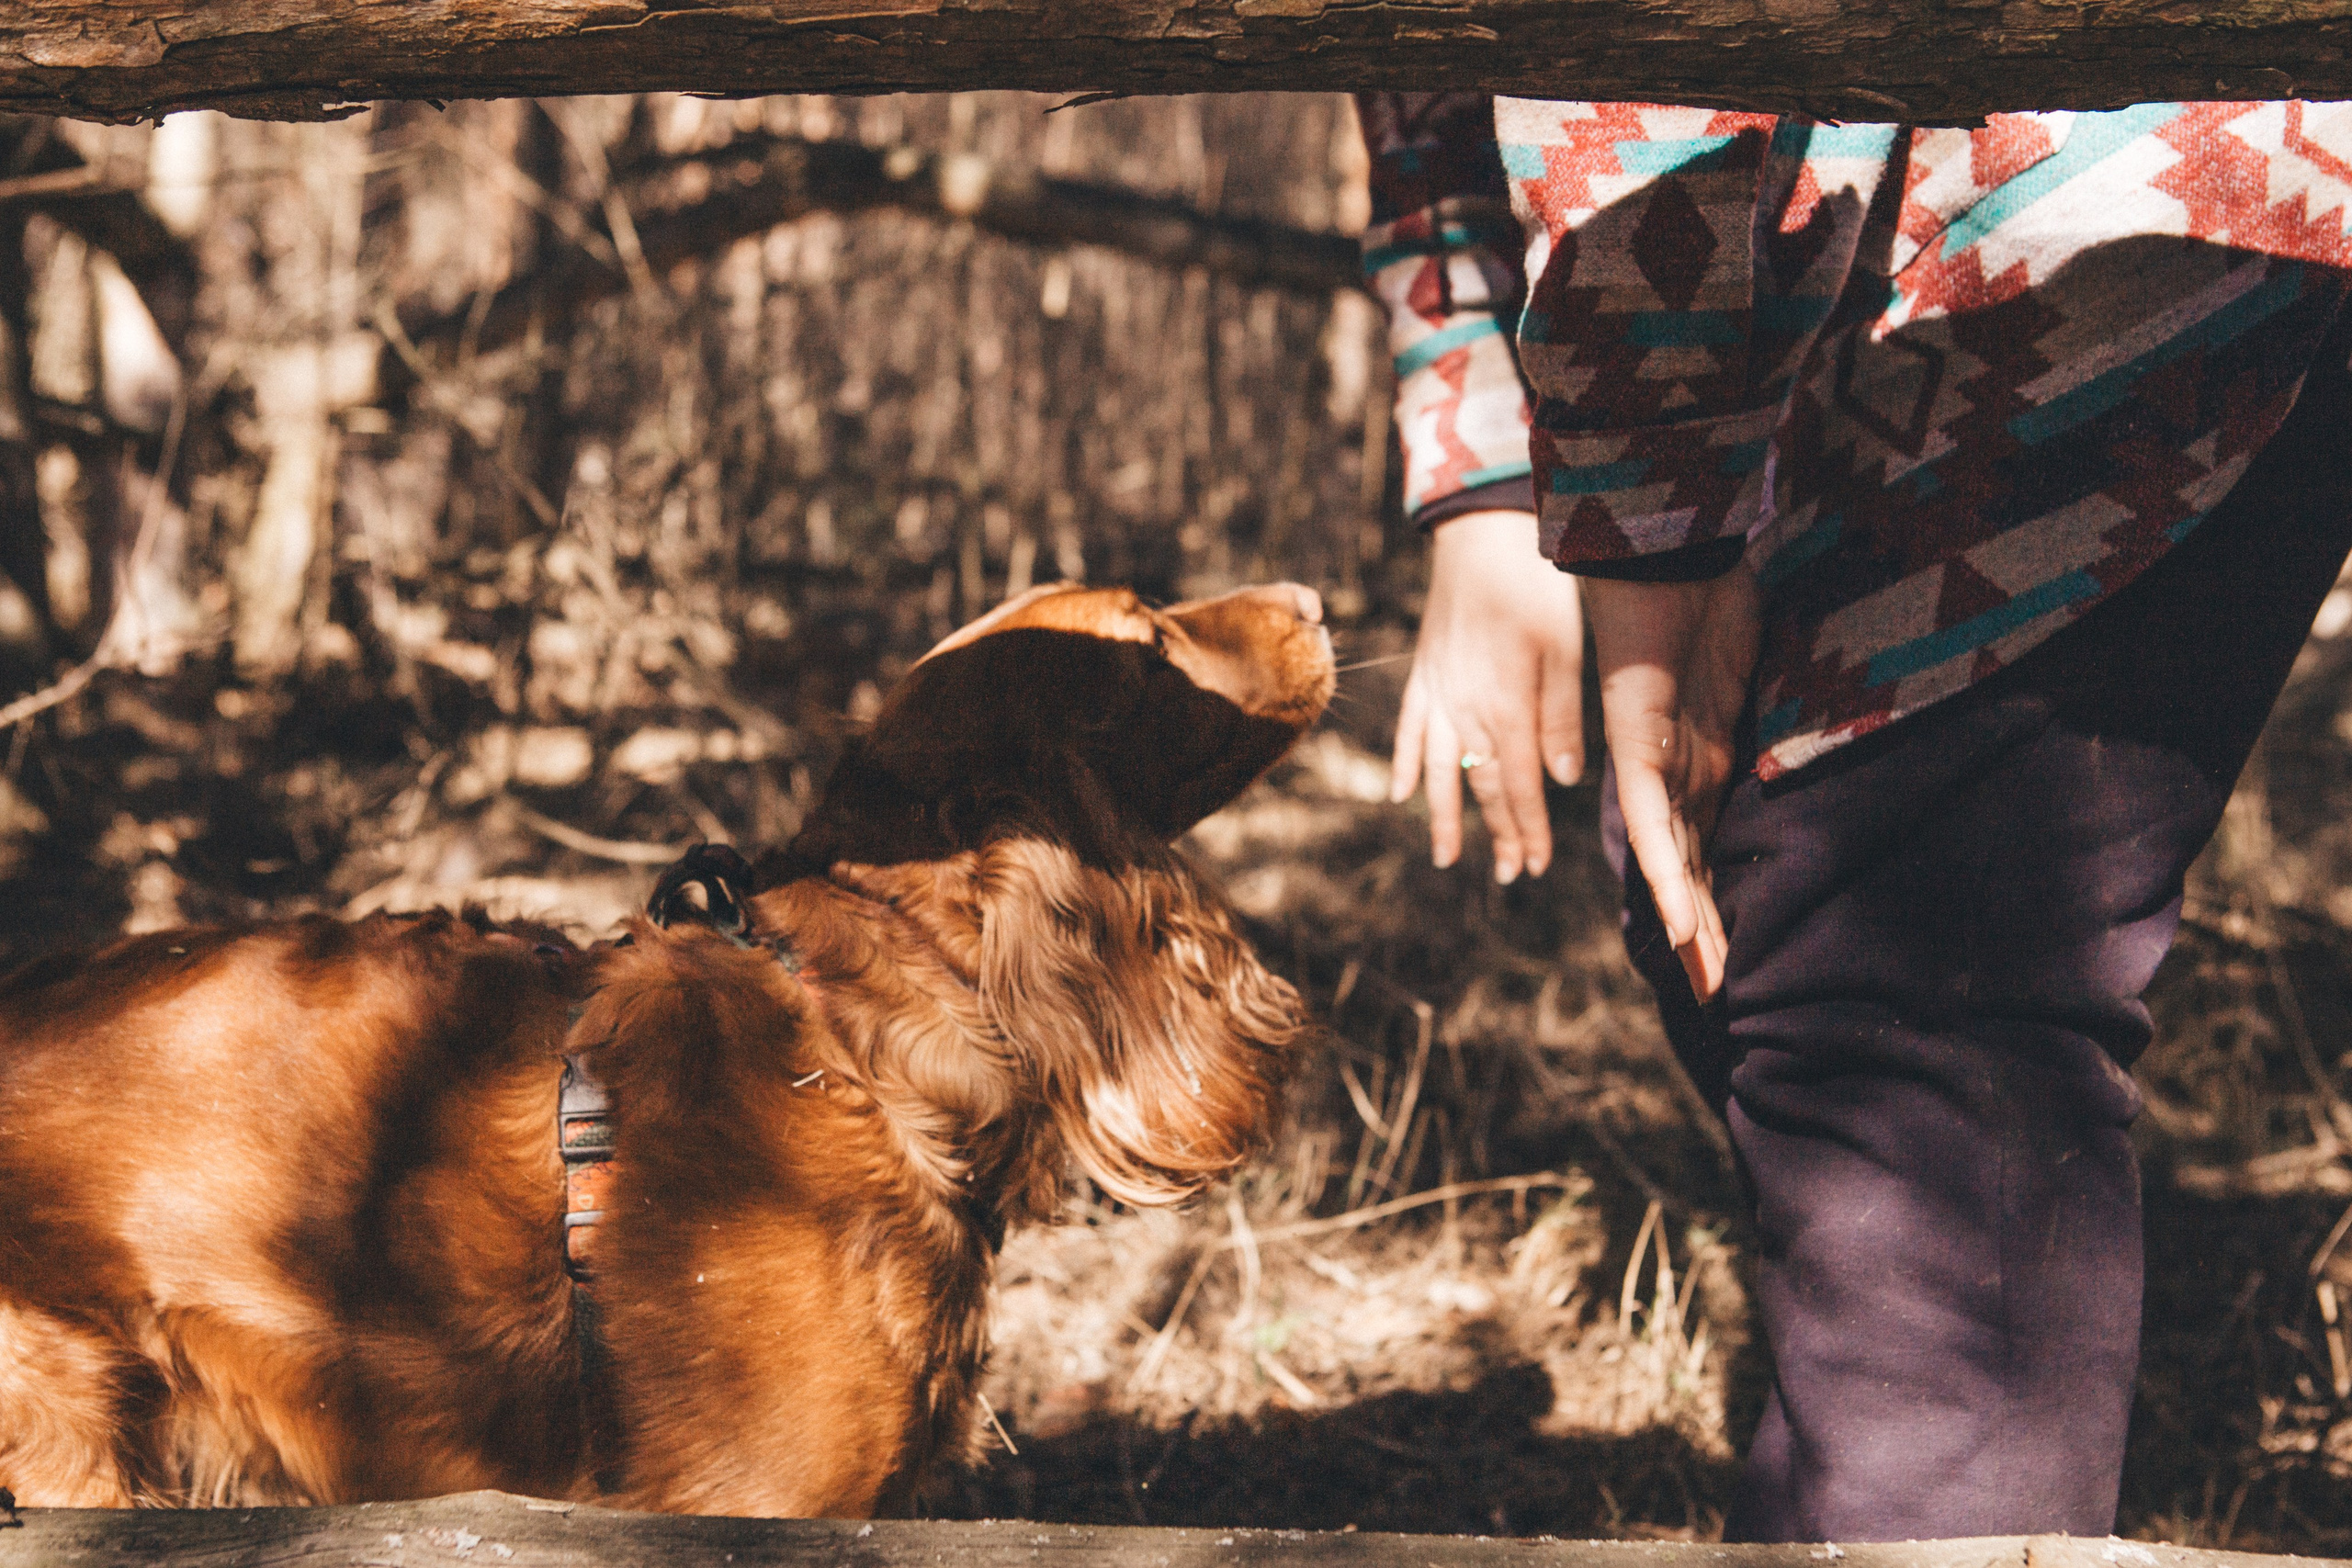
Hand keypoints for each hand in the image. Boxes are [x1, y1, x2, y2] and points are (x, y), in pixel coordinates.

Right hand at [1390, 509, 1584, 883]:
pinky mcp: (1423, 673)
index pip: (1520, 786)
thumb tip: (1562, 781)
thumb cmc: (1534, 588)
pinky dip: (1405, 763)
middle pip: (1481, 787)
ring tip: (1448, 858)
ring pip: (1439, 770)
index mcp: (1505, 706)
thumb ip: (1560, 716)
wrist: (1482, 535)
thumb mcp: (1563, 649)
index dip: (1527, 830)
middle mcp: (1464, 710)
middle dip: (1496, 834)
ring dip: (1443, 816)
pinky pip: (1408, 730)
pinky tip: (1401, 795)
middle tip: (1507, 874)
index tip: (1535, 866)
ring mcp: (1437, 694)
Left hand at [1583, 566, 1760, 1001]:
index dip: (1712, 895)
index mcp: (1698, 754)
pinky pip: (1658, 825)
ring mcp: (1658, 763)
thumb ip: (1755, 698)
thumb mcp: (1744, 660)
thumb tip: (1806, 706)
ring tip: (1704, 980)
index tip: (1725, 944)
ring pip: (1673, 863)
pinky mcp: (1641, 750)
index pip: (1704, 841)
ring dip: (1690, 925)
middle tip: (1714, 988)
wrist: (1659, 545)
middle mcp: (1677, 770)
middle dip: (1703, 930)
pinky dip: (1669, 877)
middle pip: (1688, 868)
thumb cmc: (1702, 587)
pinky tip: (1680, 924)